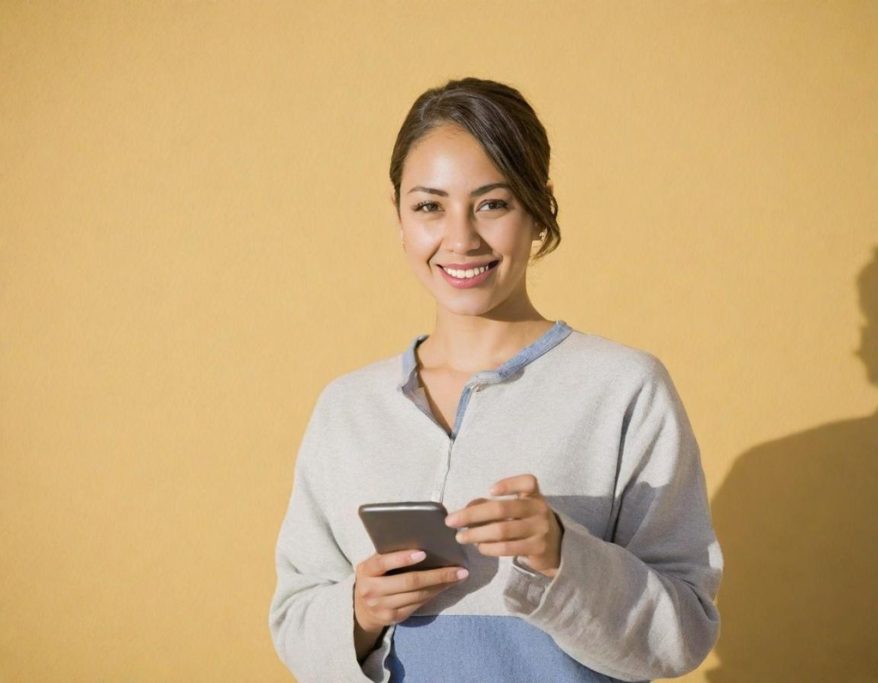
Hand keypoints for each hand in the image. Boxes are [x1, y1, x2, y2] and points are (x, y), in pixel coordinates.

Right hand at [353, 549, 467, 659]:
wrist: (361, 609)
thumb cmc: (374, 577)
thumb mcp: (374, 565)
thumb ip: (389, 555)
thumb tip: (423, 542)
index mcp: (366, 570)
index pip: (384, 562)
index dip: (403, 558)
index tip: (423, 553)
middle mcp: (372, 590)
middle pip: (409, 582)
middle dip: (437, 575)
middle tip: (458, 569)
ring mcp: (382, 606)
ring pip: (418, 595)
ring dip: (441, 585)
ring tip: (458, 576)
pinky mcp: (393, 618)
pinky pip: (418, 604)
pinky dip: (434, 594)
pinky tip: (446, 586)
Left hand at [445, 474, 562, 577]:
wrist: (556, 548)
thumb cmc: (528, 523)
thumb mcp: (517, 510)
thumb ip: (492, 506)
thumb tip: (465, 510)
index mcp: (534, 495)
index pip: (528, 482)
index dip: (508, 484)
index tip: (490, 491)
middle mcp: (539, 509)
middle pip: (502, 509)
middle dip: (473, 514)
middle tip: (451, 521)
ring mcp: (540, 529)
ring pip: (502, 531)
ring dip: (476, 534)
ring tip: (460, 537)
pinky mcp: (537, 548)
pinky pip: (507, 548)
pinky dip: (489, 547)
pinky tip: (479, 547)